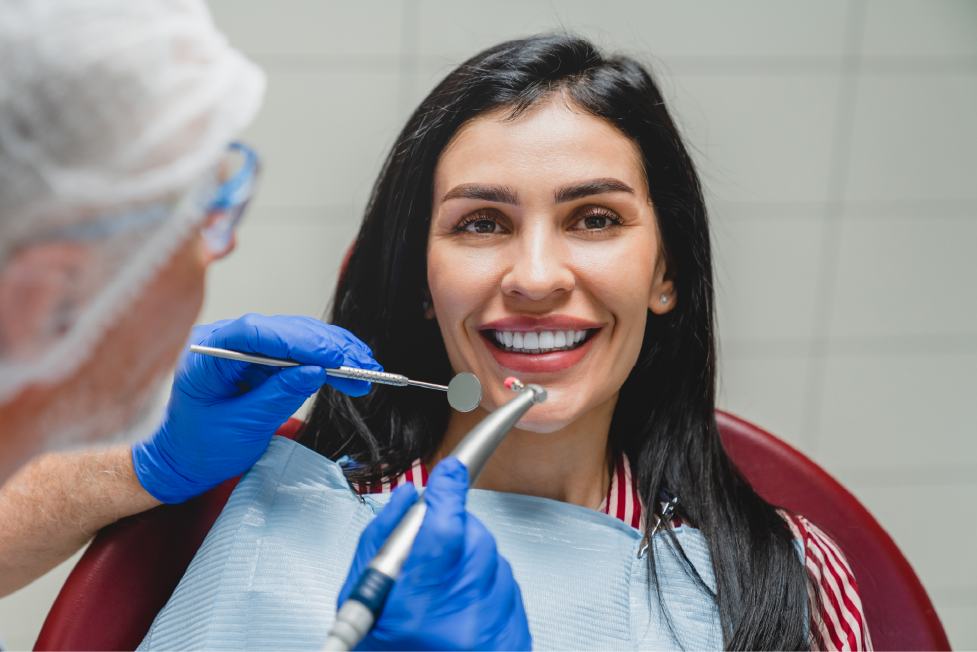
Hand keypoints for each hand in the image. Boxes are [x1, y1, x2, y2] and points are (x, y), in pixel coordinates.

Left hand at [132, 313, 380, 502]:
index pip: (256, 333)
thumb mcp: (242, 428)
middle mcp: (224, 339)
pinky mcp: (260, 355)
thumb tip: (317, 371)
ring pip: (296, 336)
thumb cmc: (201, 447)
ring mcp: (243, 345)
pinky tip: (350, 369)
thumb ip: (278, 396)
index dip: (299, 341)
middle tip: (364, 365)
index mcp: (206, 354)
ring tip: (366, 369)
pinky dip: (325, 361)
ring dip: (334, 352)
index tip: (335, 357)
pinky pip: (297, 351)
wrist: (184, 459)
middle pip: (283, 330)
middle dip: (328, 347)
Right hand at [339, 457, 530, 651]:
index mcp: (417, 608)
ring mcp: (494, 630)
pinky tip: (459, 608)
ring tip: (440, 593)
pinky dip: (484, 584)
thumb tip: (410, 497)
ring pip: (492, 557)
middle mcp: (463, 619)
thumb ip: (380, 540)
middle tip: (428, 556)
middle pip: (472, 537)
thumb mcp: (362, 599)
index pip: (445, 528)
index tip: (450, 471)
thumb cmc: (383, 647)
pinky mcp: (516, 636)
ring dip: (468, 559)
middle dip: (452, 531)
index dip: (449, 490)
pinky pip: (506, 584)